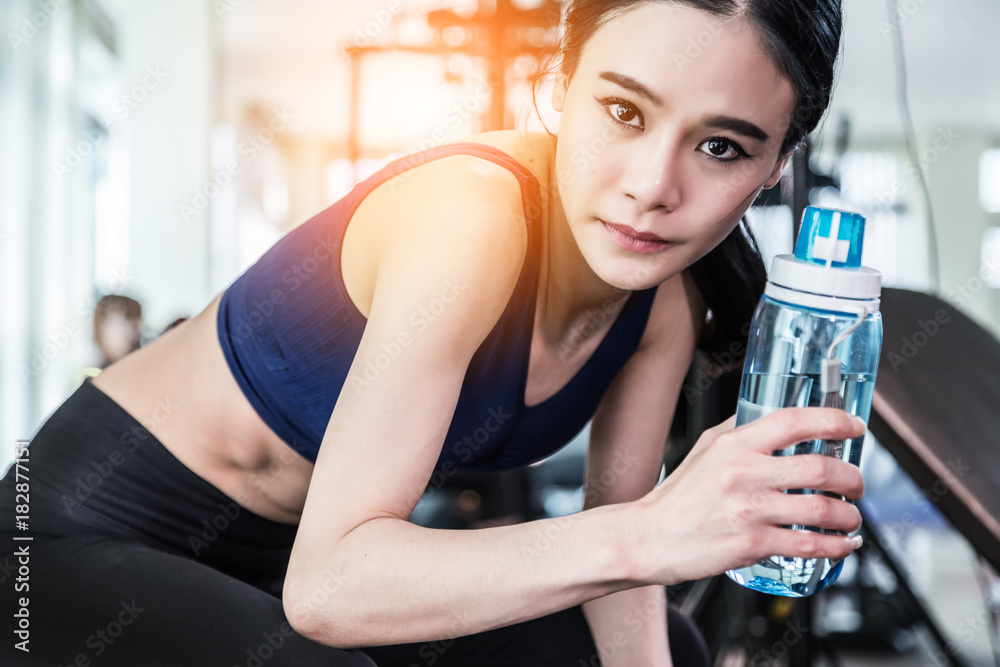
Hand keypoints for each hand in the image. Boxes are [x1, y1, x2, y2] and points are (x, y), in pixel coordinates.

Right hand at [633, 407, 865, 585]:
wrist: (650, 537)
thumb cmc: (678, 496)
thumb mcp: (704, 449)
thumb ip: (740, 431)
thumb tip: (778, 420)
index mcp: (735, 445)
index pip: (795, 421)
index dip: (834, 421)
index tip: (854, 427)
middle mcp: (744, 473)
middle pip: (821, 468)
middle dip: (853, 478)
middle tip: (856, 484)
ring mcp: (750, 510)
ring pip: (822, 510)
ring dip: (849, 516)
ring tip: (850, 518)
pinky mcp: (752, 544)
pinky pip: (808, 545)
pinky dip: (836, 547)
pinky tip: (842, 545)